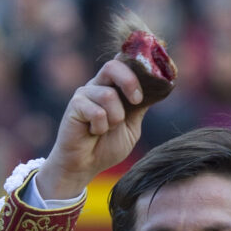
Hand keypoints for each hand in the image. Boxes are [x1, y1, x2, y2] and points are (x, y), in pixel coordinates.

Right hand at [37, 55, 149, 202]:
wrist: (84, 166)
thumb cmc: (106, 147)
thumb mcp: (131, 127)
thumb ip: (139, 108)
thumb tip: (156, 90)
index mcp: (113, 87)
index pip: (123, 63)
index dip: (137, 65)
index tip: (153, 78)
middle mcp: (98, 86)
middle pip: (113, 66)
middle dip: (129, 82)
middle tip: (136, 101)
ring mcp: (85, 94)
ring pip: (108, 95)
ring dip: (115, 118)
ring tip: (107, 130)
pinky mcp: (75, 106)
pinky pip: (96, 112)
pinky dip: (100, 127)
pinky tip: (93, 133)